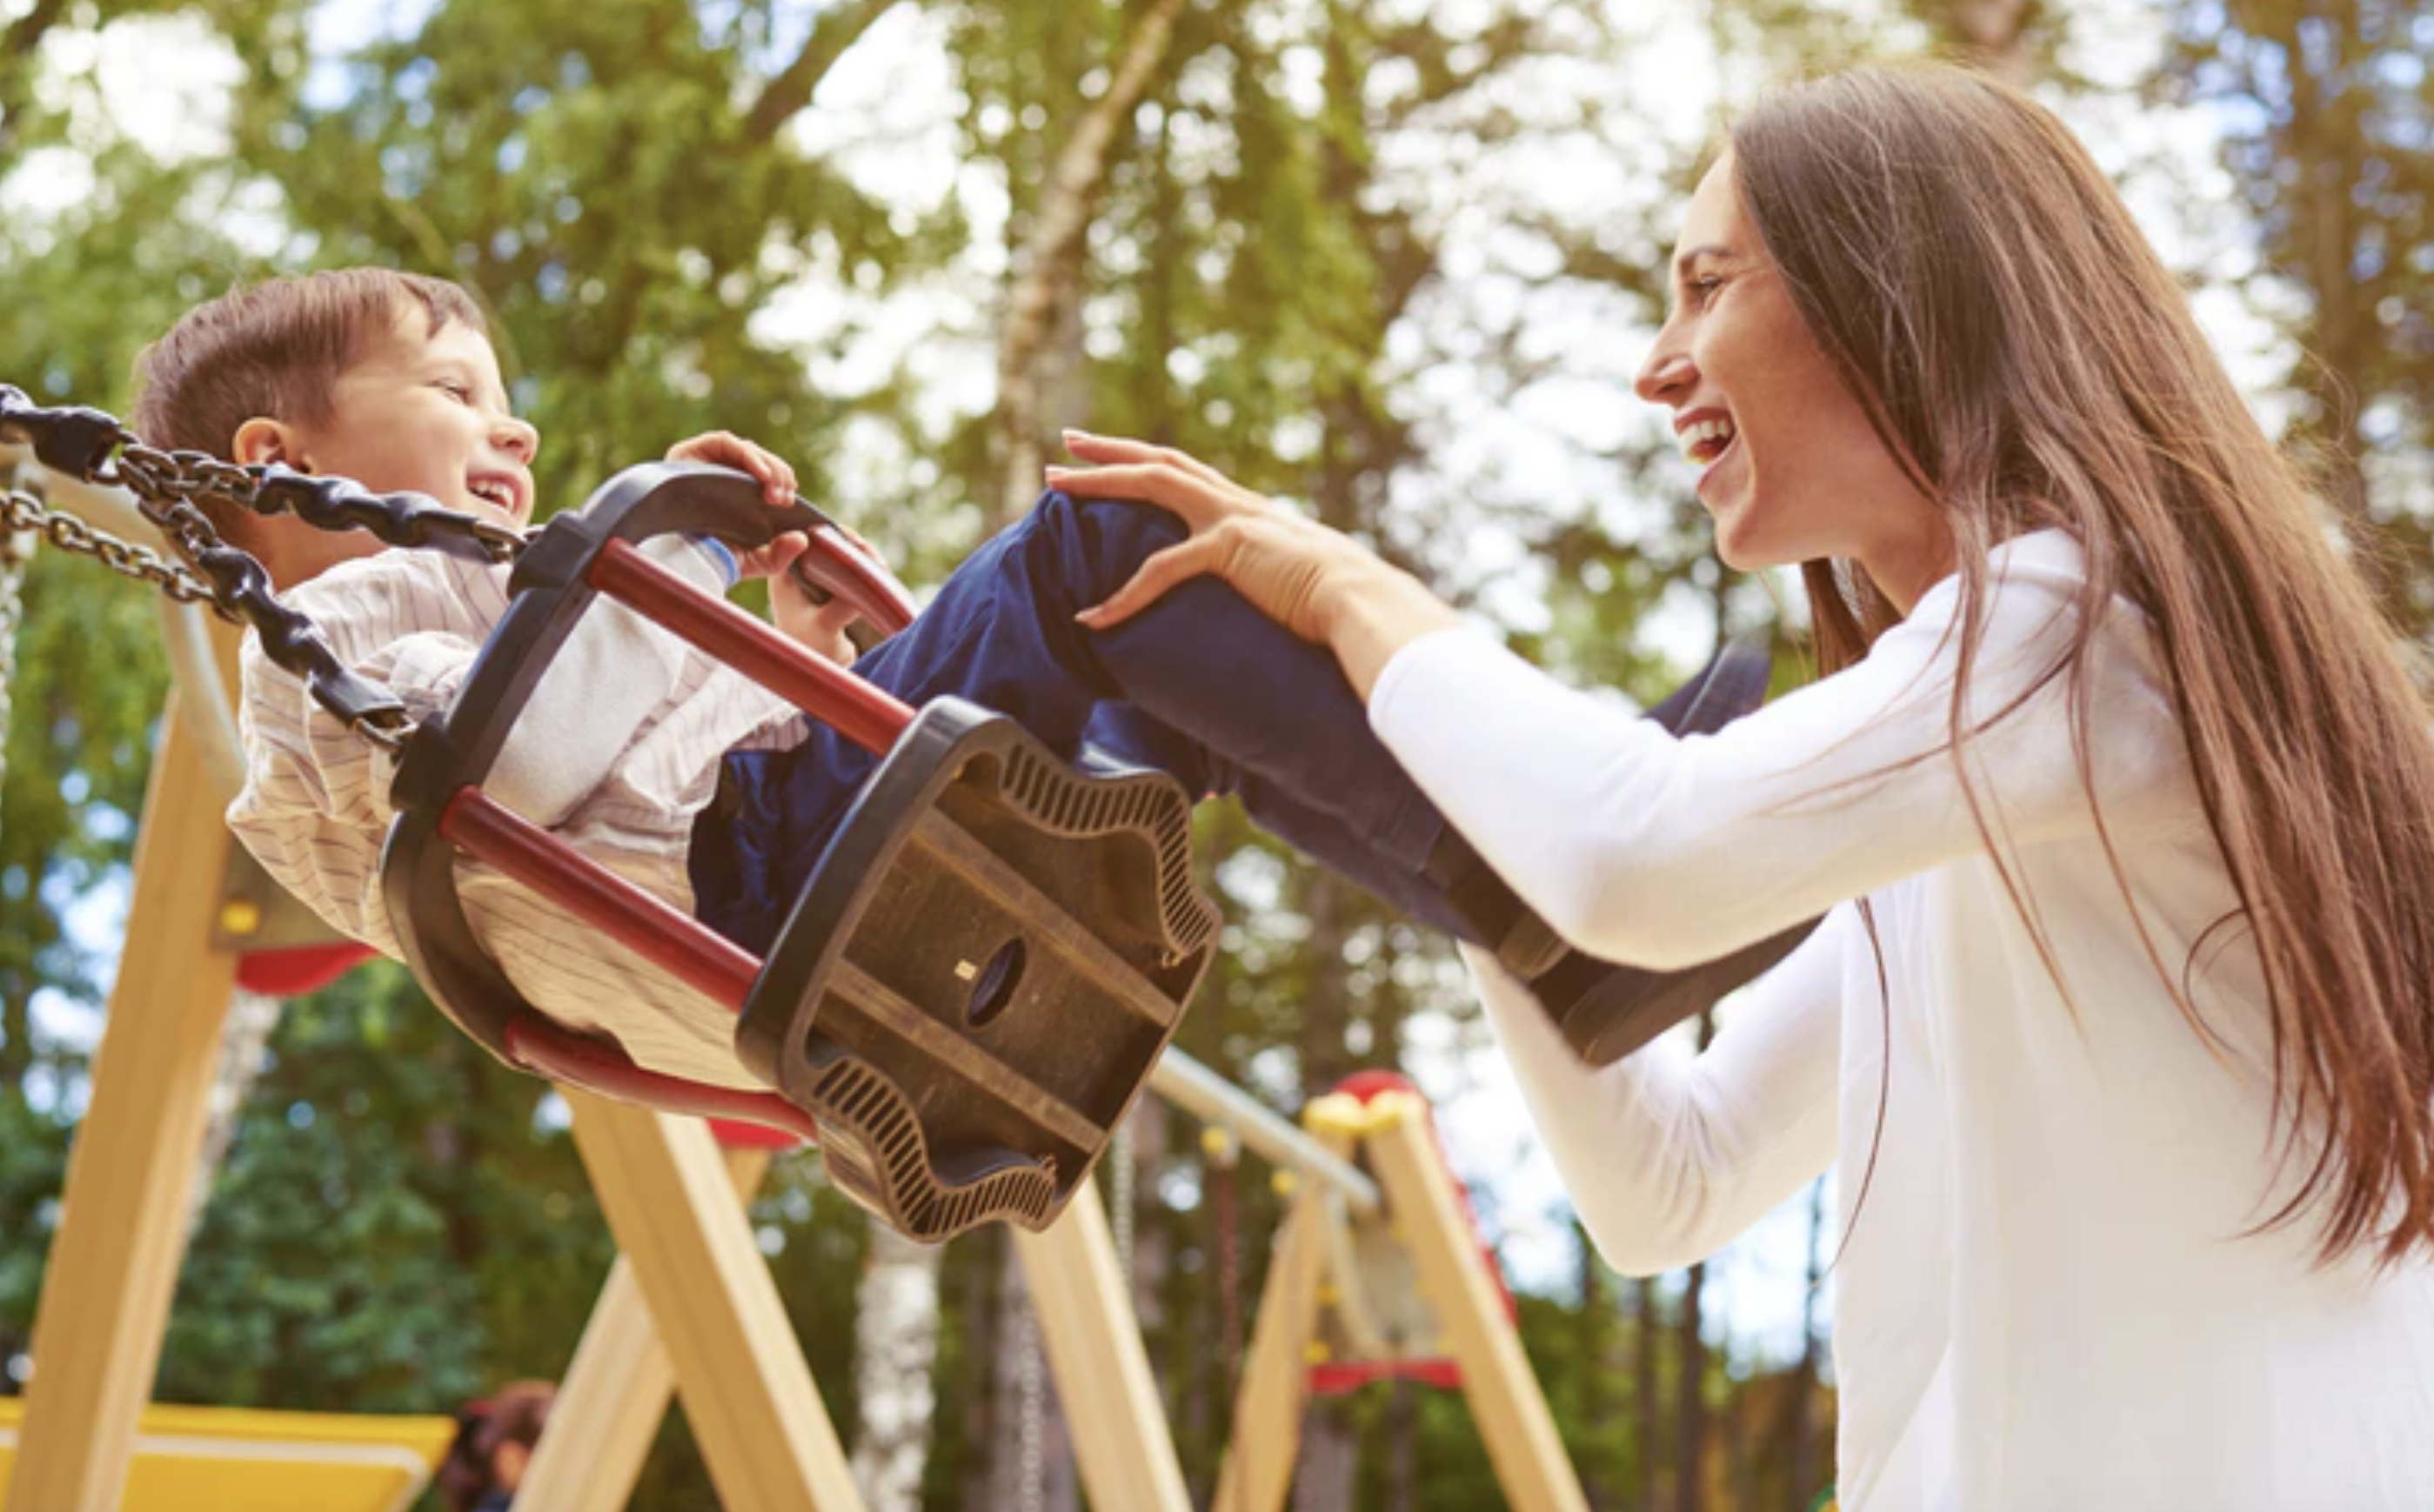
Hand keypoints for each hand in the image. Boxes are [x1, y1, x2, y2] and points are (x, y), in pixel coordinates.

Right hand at [665, 431, 857, 665]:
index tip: (791, 499)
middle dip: (778, 475)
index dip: (782, 480)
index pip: (764, 474)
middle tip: (784, 498)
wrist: (684, 560)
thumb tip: (803, 539)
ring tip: (774, 489)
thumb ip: (782, 554)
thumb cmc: (715, 560)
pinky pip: (725, 442)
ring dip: (768, 465)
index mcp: (735, 493)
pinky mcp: (689, 451)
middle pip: (758, 460)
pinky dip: (748, 455)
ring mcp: (703, 460)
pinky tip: (761, 476)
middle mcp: (719, 474)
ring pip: (746, 449)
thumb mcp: (756, 560)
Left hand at [1047, 432, 1390, 643]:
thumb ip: (1269, 576)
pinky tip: (1093, 617)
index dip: (1144, 460)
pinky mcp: (1228, 549)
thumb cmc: (1336, 601)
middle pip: (1159, 461)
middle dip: (1108, 450)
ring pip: (1150, 484)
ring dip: (1098, 481)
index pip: (1185, 472)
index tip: (1110, 454)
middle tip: (1064, 443)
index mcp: (1246, 510)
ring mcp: (1230, 519)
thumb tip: (1264, 595)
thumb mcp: (1292, 580)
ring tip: (1053, 482)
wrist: (1361, 600)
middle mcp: (1234, 503)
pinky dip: (1122, 597)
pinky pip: (1160, 569)